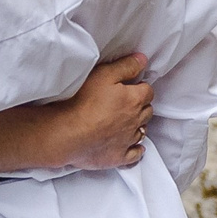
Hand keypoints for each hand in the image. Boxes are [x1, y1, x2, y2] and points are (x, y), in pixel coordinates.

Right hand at [0, 53, 153, 174]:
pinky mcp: (118, 157)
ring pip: (142, 131)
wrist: (68, 133)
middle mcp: (135, 121)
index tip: (132, 87)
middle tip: (128, 102)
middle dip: (140, 106)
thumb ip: (126, 66)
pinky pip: (135, 155)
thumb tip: (143, 60)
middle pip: (147, 111)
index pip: (148, 91)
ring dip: (137, 125)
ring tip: (127, 122)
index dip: (140, 87)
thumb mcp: (104, 74)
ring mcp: (128, 141)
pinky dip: (136, 149)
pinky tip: (132, 146)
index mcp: (134, 100)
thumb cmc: (83, 101)